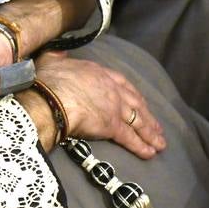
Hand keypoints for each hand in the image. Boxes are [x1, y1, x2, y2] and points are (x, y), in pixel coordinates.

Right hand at [35, 52, 165, 158]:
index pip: (123, 84)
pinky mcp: (112, 126)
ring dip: (150, 133)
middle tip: (157, 128)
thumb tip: (59, 54)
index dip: (132, 95)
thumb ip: (59, 58)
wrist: (51, 98)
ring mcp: (115, 108)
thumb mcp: (52, 61)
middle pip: (136, 104)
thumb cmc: (49, 81)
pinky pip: (129, 138)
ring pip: (138, 121)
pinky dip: (141, 146)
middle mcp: (113, 89)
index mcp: (100, 73)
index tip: (139, 102)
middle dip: (148, 117)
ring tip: (159, 143)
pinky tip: (149, 153)